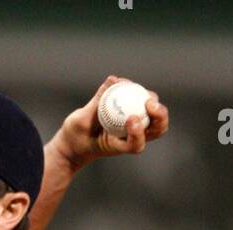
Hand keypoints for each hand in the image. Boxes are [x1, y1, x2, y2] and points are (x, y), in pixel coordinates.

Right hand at [52, 75, 168, 170]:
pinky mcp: (129, 115)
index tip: (131, 119)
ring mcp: (132, 127)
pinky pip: (140, 103)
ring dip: (154, 104)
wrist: (73, 143)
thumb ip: (96, 103)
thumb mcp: (80, 121)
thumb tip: (113, 79)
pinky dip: (137, 92)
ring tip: (145, 92)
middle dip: (159, 117)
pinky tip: (127, 82)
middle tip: (150, 102)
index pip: (135, 145)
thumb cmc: (74, 137)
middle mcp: (129, 137)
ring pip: (154, 118)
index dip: (138, 133)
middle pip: (155, 130)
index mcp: (118, 146)